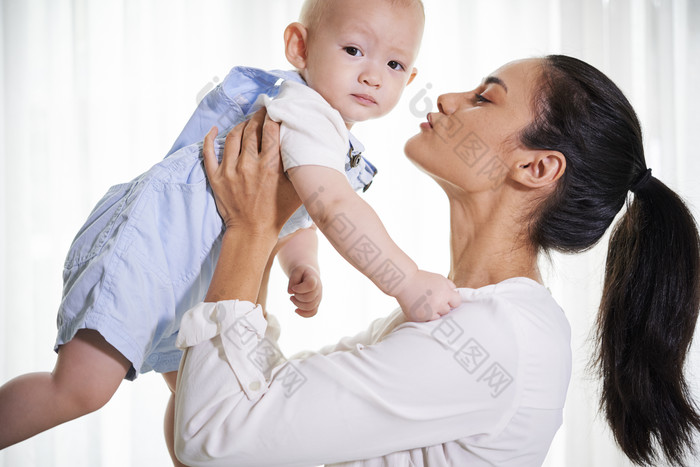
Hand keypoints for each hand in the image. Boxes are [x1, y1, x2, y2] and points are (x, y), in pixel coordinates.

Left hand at [202, 108, 301, 236]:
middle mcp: (249, 165)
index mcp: (270, 166)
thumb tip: (308, 150)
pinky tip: (215, 129)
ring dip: (241, 125)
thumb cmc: (277, 213)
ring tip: (247, 122)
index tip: (275, 110)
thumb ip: (300, 169)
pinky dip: (211, 138)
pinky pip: (209, 152)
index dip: (273, 116)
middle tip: (262, 111)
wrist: (252, 233)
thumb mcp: (296, 191)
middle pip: (251, 129)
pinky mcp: (216, 178)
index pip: (270, 130)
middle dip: (258, 116)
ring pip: (233, 136)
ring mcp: (230, 170)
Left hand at [287, 264, 322, 317]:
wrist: (309, 275)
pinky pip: (313, 312)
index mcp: (314, 279)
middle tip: (292, 294)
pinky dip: (304, 314)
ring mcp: (318, 297)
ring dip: (298, 305)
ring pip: (310, 307)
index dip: (300, 288)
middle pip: (309, 298)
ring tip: (292, 298)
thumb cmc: (301, 273)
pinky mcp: (316, 304)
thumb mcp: (295, 271)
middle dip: (297, 297)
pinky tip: (296, 310)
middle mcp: (319, 289)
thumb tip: (290, 292)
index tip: (294, 288)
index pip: (310, 285)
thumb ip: (292, 280)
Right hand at [395, 270, 460, 321]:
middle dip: (442, 305)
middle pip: (447, 310)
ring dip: (435, 311)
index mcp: (445, 294)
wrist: (403, 282)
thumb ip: (450, 287)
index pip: (457, 303)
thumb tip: (456, 294)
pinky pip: (427, 320)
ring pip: (438, 317)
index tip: (446, 297)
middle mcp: (438, 304)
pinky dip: (426, 315)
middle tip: (433, 298)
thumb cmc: (422, 278)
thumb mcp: (439, 278)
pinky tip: (421, 307)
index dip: (452, 300)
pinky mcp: (419, 318)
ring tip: (426, 303)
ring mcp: (428, 313)